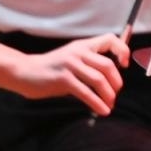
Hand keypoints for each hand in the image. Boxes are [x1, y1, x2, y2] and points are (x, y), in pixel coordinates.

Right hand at [8, 33, 129, 113]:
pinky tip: (102, 110)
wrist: (25, 72)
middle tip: (115, 94)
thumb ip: (89, 63)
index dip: (122, 50)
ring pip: (99, 80)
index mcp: (82, 46)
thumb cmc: (51, 68)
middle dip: (116, 83)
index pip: (110, 39)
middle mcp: (78, 52)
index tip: (124, 64)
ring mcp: (70, 65)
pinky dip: (97, 103)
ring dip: (108, 95)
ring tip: (110, 105)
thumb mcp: (72, 59)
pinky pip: (86, 93)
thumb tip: (112, 78)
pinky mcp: (63, 79)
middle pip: (108, 65)